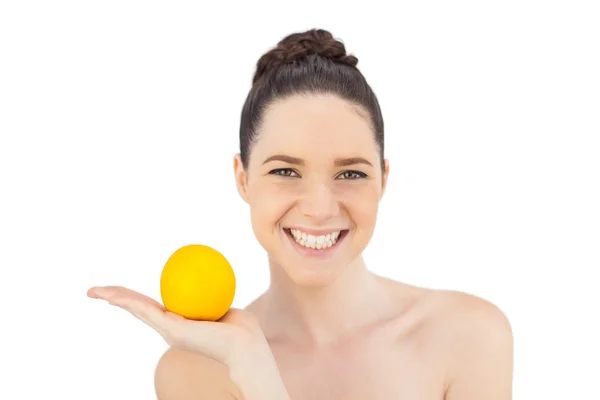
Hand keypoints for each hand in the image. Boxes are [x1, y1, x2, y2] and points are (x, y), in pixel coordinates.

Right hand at [87, 285, 267, 367]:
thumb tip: (214, 276)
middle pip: (137, 308)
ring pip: (136, 309)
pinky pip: (147, 311)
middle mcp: (169, 328)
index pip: (151, 306)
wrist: (245, 345)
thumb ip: (215, 293)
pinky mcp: (171, 331)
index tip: (120, 289)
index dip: (134, 297)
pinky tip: (115, 295)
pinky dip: (129, 301)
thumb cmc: (241, 327)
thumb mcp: (224, 304)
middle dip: (115, 298)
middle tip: (94, 290)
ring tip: (96, 291)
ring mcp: (168, 331)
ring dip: (115, 298)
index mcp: (179, 323)